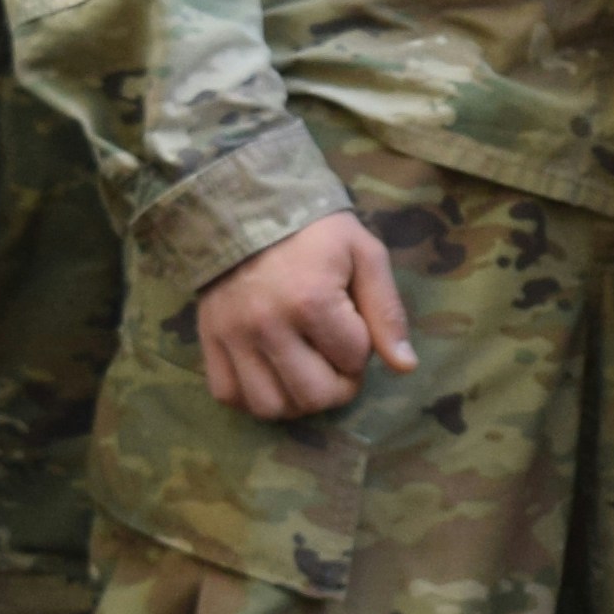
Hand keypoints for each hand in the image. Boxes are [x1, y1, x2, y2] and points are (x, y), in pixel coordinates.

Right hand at [193, 213, 412, 419]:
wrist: (245, 206)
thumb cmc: (314, 230)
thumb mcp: (364, 254)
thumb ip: (387, 311)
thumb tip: (405, 367)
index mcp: (311, 300)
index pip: (354, 359)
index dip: (362, 348)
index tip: (353, 325)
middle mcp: (268, 325)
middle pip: (314, 395)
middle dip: (337, 385)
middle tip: (336, 361)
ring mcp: (233, 336)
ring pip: (271, 407)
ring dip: (297, 400)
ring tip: (304, 373)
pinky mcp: (209, 340)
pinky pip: (229, 395)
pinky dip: (253, 397)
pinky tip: (271, 376)